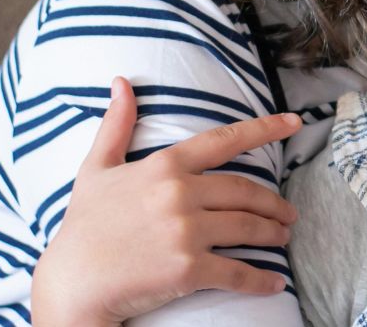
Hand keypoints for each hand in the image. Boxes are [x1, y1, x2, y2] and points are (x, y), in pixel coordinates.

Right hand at [32, 77, 301, 325]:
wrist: (72, 283)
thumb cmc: (83, 227)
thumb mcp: (95, 169)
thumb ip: (115, 126)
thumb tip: (122, 83)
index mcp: (164, 167)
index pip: (225, 140)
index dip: (265, 128)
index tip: (295, 122)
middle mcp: (179, 194)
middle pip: (246, 191)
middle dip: (274, 203)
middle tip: (288, 213)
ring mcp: (185, 231)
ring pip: (249, 227)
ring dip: (273, 233)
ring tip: (282, 236)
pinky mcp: (188, 268)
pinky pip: (238, 272)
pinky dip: (261, 280)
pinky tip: (274, 283)